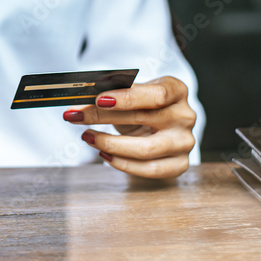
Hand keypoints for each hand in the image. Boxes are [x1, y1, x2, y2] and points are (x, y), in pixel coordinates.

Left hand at [62, 76, 195, 178]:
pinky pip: (149, 169)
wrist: (159, 125)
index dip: (127, 97)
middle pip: (144, 119)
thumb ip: (112, 92)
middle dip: (103, 117)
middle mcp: (185, 116)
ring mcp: (184, 142)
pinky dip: (122, 164)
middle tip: (74, 116)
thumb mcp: (131, 93)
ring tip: (87, 137)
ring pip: (146, 149)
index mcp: (177, 90)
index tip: (97, 99)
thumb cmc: (142, 106)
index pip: (156, 94)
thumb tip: (82, 96)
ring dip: (110, 144)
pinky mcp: (178, 164)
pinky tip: (104, 155)